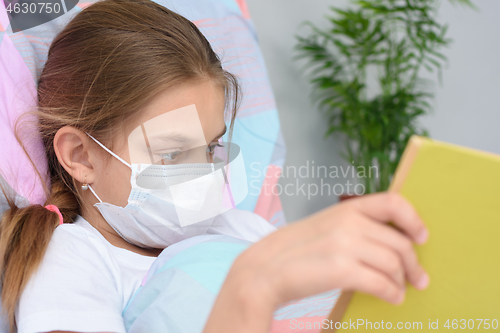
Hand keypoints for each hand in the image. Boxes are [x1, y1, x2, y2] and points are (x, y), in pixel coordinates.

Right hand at [235, 192, 428, 305]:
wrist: (264, 270)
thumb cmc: (295, 251)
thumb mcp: (326, 227)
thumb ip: (355, 229)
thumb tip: (390, 246)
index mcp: (346, 209)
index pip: (393, 203)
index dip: (414, 219)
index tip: (422, 236)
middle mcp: (348, 222)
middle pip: (400, 242)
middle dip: (414, 264)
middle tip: (419, 278)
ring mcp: (345, 245)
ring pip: (394, 263)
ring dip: (402, 281)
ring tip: (400, 290)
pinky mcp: (341, 270)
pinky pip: (382, 283)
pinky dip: (392, 294)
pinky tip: (392, 298)